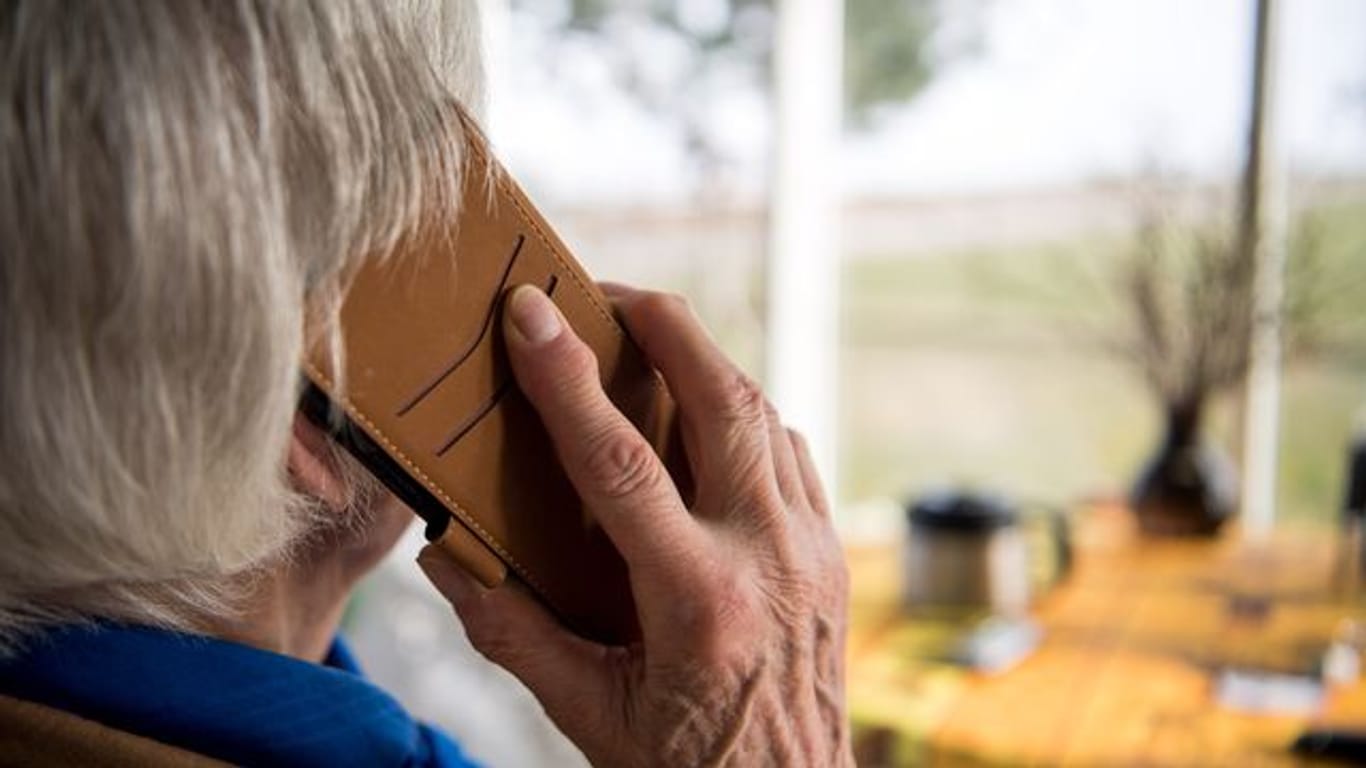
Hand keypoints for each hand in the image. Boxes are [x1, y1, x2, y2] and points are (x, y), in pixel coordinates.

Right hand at [418, 283, 850, 766]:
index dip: (566, 377)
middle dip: (666, 324)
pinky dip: (747, 415)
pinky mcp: (831, 554)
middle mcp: (768, 559)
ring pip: (767, 414)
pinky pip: (792, 453)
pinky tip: (708, 417)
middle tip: (607, 292)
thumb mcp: (588, 716)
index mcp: (697, 601)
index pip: (620, 462)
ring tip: (651, 339)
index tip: (529, 311)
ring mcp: (812, 551)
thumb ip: (514, 633)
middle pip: (724, 400)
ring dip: (707, 362)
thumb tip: (446, 558)